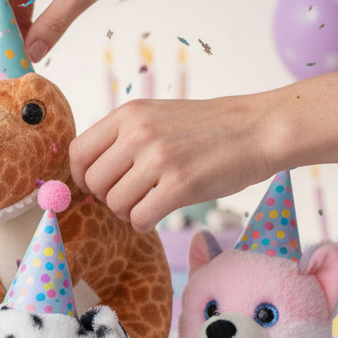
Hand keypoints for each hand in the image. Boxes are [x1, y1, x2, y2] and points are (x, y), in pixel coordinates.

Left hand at [68, 95, 275, 231]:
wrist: (259, 128)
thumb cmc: (207, 128)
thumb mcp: (156, 117)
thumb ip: (123, 138)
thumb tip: (86, 173)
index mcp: (128, 114)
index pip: (78, 152)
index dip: (82, 176)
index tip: (99, 185)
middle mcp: (138, 133)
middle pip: (93, 182)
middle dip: (108, 197)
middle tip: (132, 196)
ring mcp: (159, 158)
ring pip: (114, 203)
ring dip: (127, 212)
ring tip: (148, 203)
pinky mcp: (180, 185)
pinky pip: (139, 218)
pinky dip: (144, 222)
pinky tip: (159, 213)